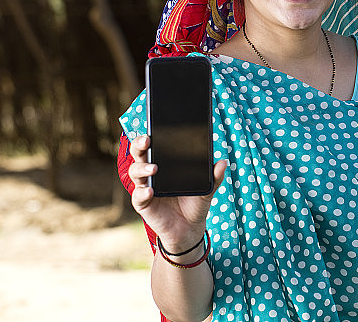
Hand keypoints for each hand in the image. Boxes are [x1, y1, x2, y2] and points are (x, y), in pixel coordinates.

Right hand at [128, 135, 226, 251]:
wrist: (190, 229)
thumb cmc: (195, 203)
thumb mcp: (207, 189)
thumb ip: (214, 176)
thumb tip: (223, 162)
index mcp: (165, 163)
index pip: (154, 145)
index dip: (150, 135)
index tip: (155, 127)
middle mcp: (150, 173)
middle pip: (139, 154)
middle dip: (139, 145)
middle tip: (148, 140)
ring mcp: (145, 187)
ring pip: (135, 172)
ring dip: (142, 168)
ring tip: (154, 168)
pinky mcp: (143, 204)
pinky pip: (138, 196)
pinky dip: (142, 192)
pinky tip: (150, 191)